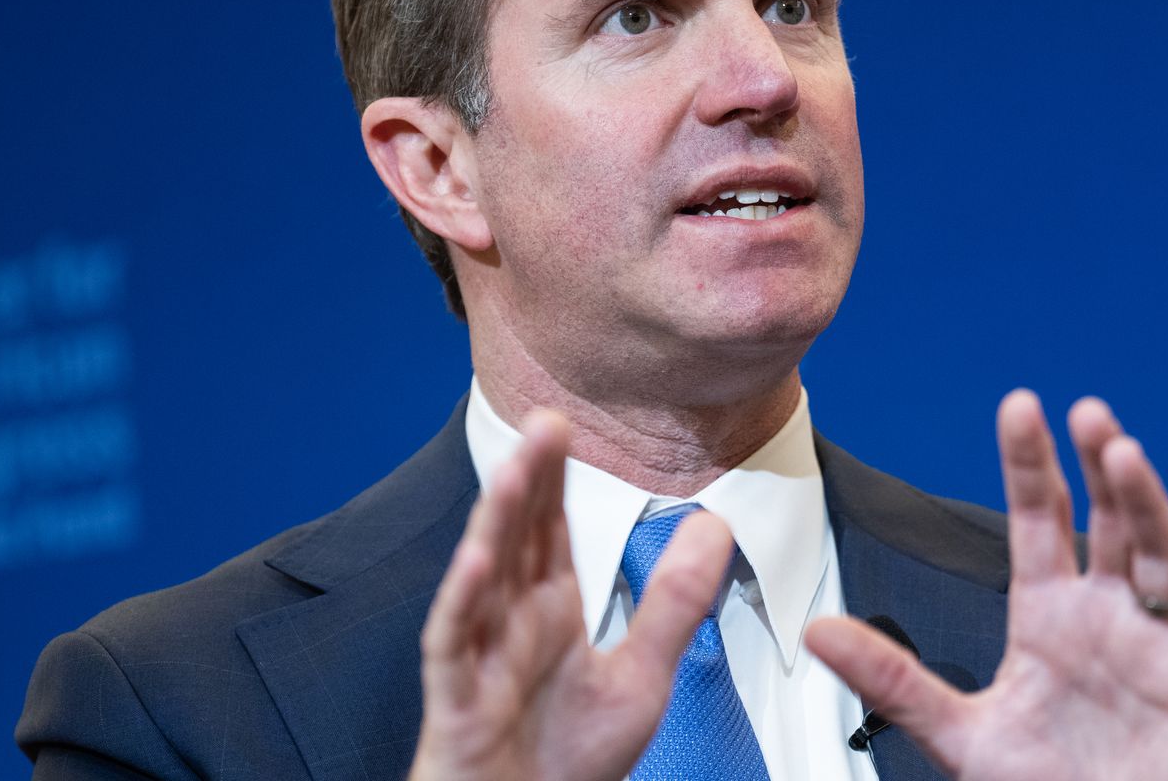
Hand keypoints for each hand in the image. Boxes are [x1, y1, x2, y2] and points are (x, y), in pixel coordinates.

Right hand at [409, 410, 734, 780]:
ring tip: (511, 470)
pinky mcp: (456, 700)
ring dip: (493, 524)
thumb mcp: (640, 677)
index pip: (549, 530)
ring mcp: (478, 657)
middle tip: (544, 421)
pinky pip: (453, 645)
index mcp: (550, 611)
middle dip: (527, 479)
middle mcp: (510, 623)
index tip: (565, 424)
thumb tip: (714, 528)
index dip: (554, 478)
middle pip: (515, 537)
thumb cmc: (566, 763)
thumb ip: (674, 603)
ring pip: (482, 578)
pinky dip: (462, 603)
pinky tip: (478, 561)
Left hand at [806, 391, 1167, 780]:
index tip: (1019, 405)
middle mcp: (1107, 615)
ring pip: (1161, 552)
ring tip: (1120, 450)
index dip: (1031, 465)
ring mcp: (1160, 643)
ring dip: (1145, 501)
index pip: (1039, 522)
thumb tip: (815, 631)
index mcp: (1048, 616)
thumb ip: (892, 678)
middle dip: (1096, 465)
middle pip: (1106, 522)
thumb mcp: (959, 735)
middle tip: (1084, 411)